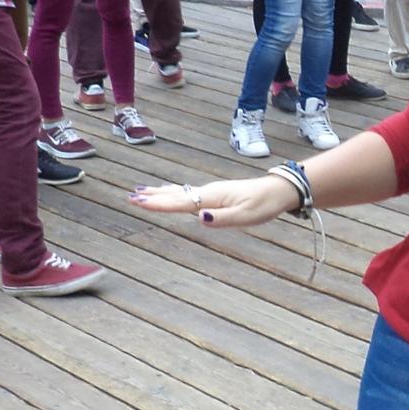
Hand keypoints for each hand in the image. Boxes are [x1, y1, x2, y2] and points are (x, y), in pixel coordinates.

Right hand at [130, 175, 298, 228]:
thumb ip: (222, 219)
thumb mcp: (246, 216)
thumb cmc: (263, 205)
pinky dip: (173, 193)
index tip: (138, 202)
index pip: (180, 202)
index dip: (159, 204)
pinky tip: (169, 193)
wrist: (278, 190)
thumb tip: (199, 218)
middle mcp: (208, 192)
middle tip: (130, 197)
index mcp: (212, 197)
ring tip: (140, 193)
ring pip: (179, 192)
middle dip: (153, 197)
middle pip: (175, 194)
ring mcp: (211, 191)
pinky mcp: (215, 194)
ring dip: (159, 193)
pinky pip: (187, 193)